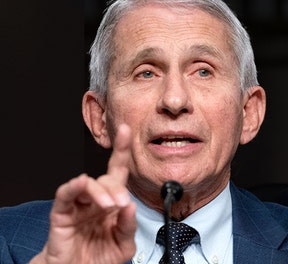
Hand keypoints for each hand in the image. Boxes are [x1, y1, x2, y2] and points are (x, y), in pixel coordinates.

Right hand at [30, 125, 136, 263]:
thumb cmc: (99, 258)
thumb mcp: (124, 245)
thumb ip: (129, 226)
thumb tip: (130, 206)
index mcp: (112, 203)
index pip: (118, 172)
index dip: (122, 151)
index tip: (127, 131)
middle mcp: (96, 200)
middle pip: (108, 179)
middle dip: (117, 189)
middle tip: (121, 205)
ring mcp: (79, 205)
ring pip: (89, 184)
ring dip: (101, 191)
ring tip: (109, 206)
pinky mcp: (62, 213)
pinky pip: (66, 194)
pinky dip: (74, 186)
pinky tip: (81, 184)